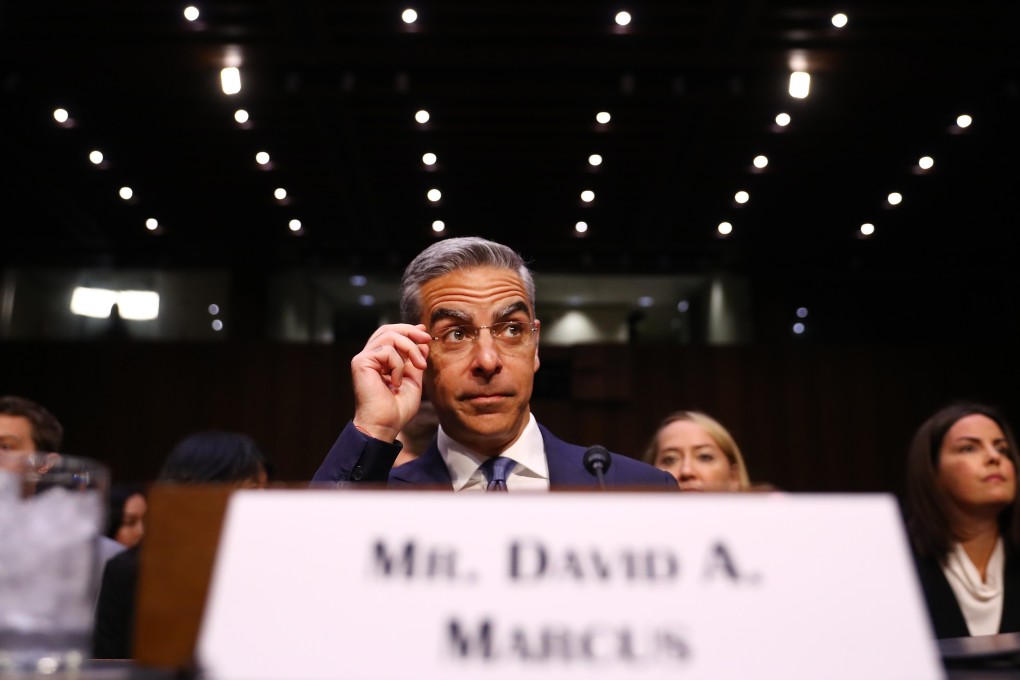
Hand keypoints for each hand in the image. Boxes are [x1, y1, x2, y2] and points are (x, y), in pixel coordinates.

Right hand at [350, 323, 431, 441]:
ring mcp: (363, 358)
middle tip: (427, 339)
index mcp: (380, 361)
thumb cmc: (397, 409)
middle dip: (410, 331)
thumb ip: (415, 360)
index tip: (425, 334)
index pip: (391, 335)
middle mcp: (369, 357)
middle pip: (388, 330)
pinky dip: (398, 365)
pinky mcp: (361, 362)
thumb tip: (422, 342)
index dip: (408, 330)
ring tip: (419, 367)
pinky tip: (396, 382)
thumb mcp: (413, 380)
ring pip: (389, 336)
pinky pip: (387, 350)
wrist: (385, 425)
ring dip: (410, 349)